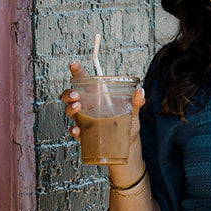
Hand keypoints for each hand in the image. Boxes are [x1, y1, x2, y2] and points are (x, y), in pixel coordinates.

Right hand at [62, 60, 145, 176]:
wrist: (127, 146)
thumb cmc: (127, 125)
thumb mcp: (132, 112)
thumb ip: (135, 102)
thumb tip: (141, 92)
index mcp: (98, 96)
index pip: (85, 80)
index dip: (78, 71)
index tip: (74, 64)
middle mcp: (88, 107)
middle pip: (71, 96)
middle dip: (69, 93)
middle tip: (75, 95)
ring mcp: (84, 120)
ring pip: (70, 112)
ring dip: (70, 109)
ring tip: (76, 107)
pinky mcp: (85, 135)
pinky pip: (76, 131)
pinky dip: (75, 131)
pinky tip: (77, 130)